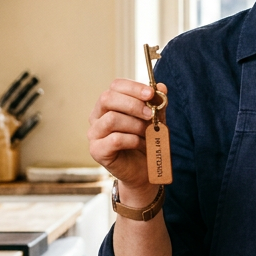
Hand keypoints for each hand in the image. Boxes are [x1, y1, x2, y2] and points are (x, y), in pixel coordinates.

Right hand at [88, 79, 163, 204]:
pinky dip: (132, 140)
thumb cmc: (147, 141)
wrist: (145, 170)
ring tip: (147, 133)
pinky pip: (115, 139)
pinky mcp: (97, 150)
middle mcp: (97, 116)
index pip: (115, 86)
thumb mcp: (156, 119)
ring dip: (135, 125)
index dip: (133, 87)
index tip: (151, 94)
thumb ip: (157, 103)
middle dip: (133, 104)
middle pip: (107, 98)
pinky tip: (140, 144)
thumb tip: (161, 87)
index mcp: (109, 104)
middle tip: (150, 114)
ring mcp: (94, 134)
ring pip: (111, 119)